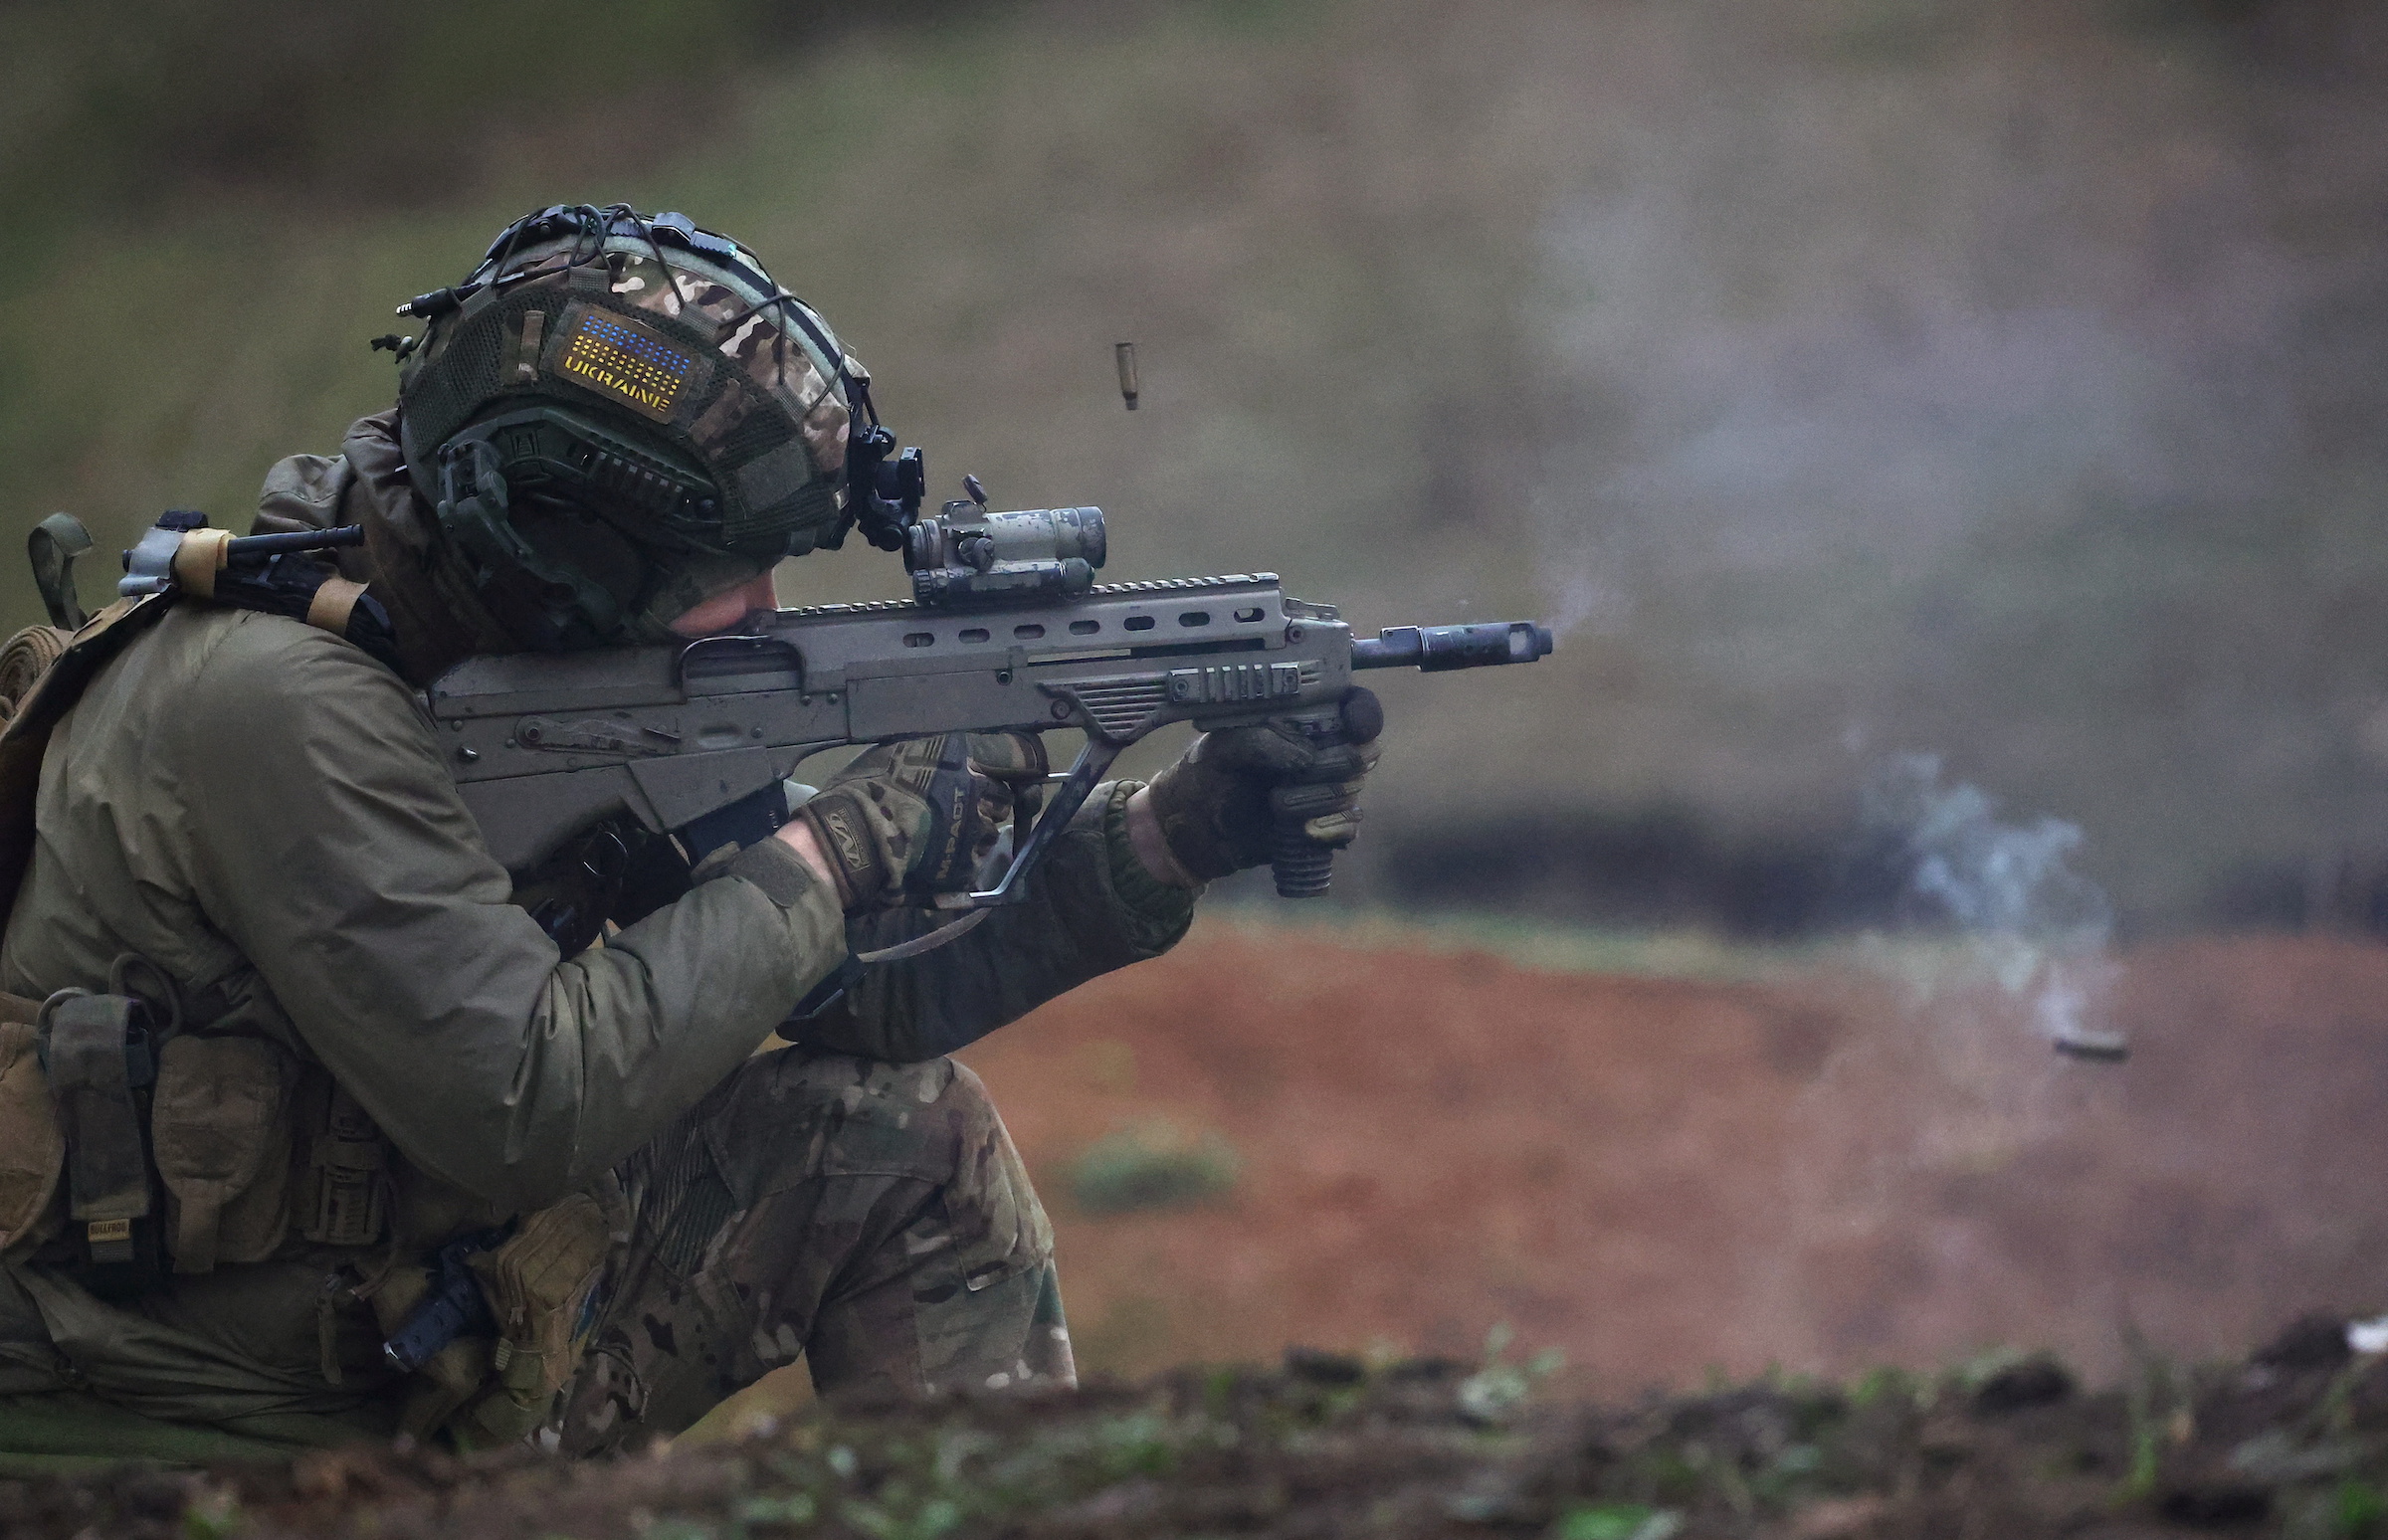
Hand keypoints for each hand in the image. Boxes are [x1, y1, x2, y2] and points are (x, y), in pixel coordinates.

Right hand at [791, 733, 1046, 908]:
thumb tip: (955, 755)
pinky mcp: (967, 868)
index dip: (1025, 764)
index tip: (1021, 771)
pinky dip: (959, 863)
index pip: (1023, 755)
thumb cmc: (862, 790)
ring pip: (991, 832)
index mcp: (965, 754)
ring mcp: (977, 832)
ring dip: (973, 834)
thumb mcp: (897, 750)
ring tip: (936, 837)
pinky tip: (931, 860)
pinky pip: (973, 864)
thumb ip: (938, 753)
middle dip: (989, 802)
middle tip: (954, 807)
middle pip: (1005, 797)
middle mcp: (981, 790)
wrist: (847, 843)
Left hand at [1139, 693, 1382, 884]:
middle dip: (1333, 765)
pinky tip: (1301, 831)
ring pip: (1352, 790)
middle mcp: (1324, 752)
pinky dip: (1330, 829)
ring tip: (1276, 804)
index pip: (1355, 708)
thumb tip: (1306, 760)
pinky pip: (1349, 827)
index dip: (1363, 714)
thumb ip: (1262, 742)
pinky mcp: (1324, 827)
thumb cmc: (1207, 774)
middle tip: (1293, 775)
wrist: (1191, 827)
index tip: (1353, 725)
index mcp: (1304, 721)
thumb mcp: (1224, 746)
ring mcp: (1327, 790)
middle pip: (1362, 753)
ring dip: (1318, 799)